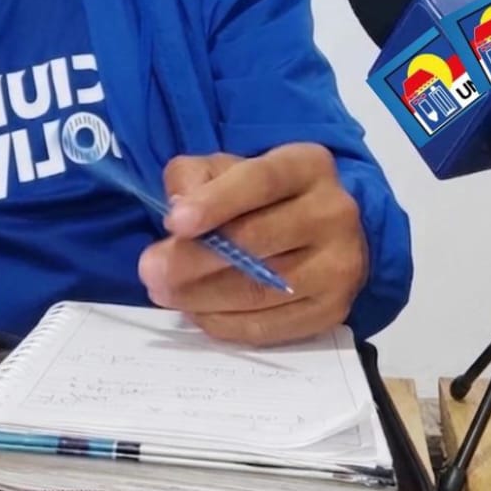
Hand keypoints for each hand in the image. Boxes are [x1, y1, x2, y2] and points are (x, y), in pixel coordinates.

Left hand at [137, 143, 367, 345]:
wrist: (320, 233)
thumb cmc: (263, 196)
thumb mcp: (227, 169)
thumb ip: (196, 176)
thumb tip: (178, 206)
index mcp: (309, 165)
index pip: (262, 181)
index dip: (216, 202)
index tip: (173, 222)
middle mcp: (334, 212)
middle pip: (258, 240)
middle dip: (194, 258)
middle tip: (150, 269)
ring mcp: (339, 265)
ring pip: (261, 289)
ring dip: (202, 296)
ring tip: (163, 292)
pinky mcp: (334, 310)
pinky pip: (270, 325)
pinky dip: (225, 322)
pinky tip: (196, 311)